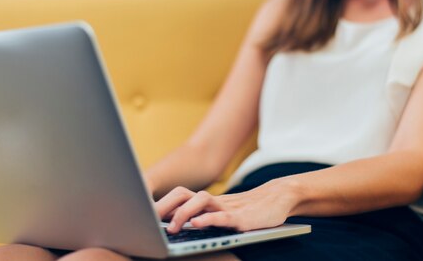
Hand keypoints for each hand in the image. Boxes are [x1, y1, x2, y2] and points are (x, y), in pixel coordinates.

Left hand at [154, 179, 297, 233]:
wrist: (281, 197)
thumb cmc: (252, 209)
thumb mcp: (226, 213)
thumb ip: (206, 216)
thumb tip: (180, 225)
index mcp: (208, 201)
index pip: (178, 196)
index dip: (160, 204)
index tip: (141, 215)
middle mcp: (215, 201)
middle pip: (183, 195)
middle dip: (164, 207)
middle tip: (150, 221)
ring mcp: (228, 207)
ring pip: (200, 201)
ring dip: (184, 213)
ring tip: (174, 227)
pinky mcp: (242, 217)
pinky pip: (222, 216)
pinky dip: (209, 219)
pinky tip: (197, 224)